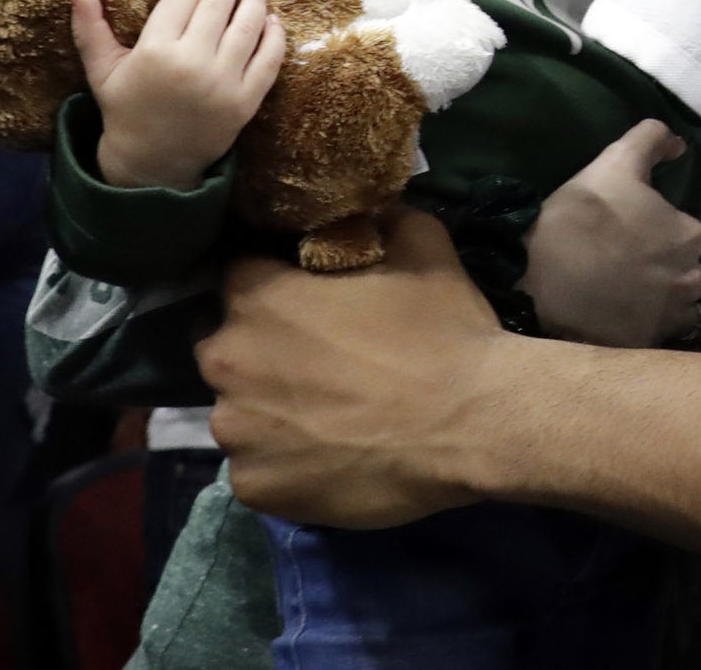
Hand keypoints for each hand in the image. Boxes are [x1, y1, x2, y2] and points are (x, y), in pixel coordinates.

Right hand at [74, 0, 285, 191]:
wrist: (152, 164)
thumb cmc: (126, 109)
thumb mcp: (101, 70)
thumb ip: (89, 27)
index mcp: (154, 52)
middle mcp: (191, 64)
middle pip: (217, 6)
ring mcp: (222, 84)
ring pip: (247, 27)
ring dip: (254, 1)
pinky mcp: (245, 103)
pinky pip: (269, 61)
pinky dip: (275, 37)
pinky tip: (272, 21)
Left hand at [200, 208, 511, 527]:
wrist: (475, 424)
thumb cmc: (441, 329)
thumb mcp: (418, 243)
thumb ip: (373, 219)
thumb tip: (363, 210)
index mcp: (254, 295)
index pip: (237, 276)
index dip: (272, 286)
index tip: (305, 300)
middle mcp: (226, 361)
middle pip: (225, 347)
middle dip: (260, 349)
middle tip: (318, 362)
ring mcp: (236, 433)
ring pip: (239, 414)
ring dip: (270, 411)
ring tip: (328, 418)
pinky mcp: (255, 489)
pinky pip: (257, 470)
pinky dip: (285, 465)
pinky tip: (330, 459)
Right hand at [523, 122, 700, 346]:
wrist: (539, 275)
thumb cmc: (582, 215)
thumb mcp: (615, 162)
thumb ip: (651, 140)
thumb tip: (679, 142)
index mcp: (690, 235)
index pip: (688, 232)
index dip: (662, 230)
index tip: (634, 231)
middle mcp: (692, 280)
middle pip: (689, 271)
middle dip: (668, 266)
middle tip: (629, 261)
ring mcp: (670, 318)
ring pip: (680, 306)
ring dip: (664, 298)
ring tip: (628, 292)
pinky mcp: (645, 344)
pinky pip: (658, 335)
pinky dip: (646, 325)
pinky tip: (621, 315)